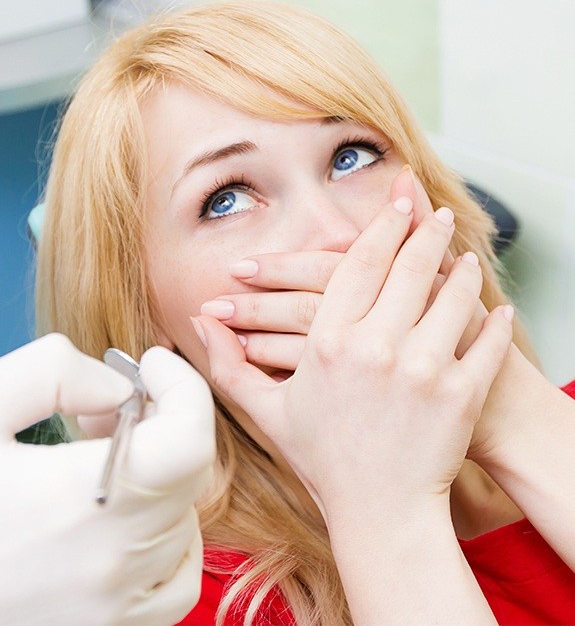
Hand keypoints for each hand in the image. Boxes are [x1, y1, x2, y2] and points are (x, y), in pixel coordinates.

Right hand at [0, 334, 214, 625]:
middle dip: (164, 418)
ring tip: (101, 456)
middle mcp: (109, 561)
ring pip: (185, 518)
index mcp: (77, 502)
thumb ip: (51, 375)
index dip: (185, 388)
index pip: (189, 442)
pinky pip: (176, 575)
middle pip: (189, 472)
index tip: (153, 364)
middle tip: (110, 405)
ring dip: (160, 472)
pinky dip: (169, 535)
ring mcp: (113, 606)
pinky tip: (122, 515)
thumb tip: (118, 388)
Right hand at [192, 197, 512, 521]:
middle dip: (427, 231)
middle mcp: (375, 349)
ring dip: (463, 269)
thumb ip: (227, 362)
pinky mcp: (461, 394)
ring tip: (466, 256)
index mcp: (327, 345)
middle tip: (438, 214)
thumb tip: (197, 319)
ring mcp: (422, 371)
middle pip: (408, 267)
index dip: (381, 227)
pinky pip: (485, 342)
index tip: (398, 203)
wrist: (379, 513)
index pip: (358, 264)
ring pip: (451, 295)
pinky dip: (494, 320)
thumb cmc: (323, 459)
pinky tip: (498, 308)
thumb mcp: (267, 410)